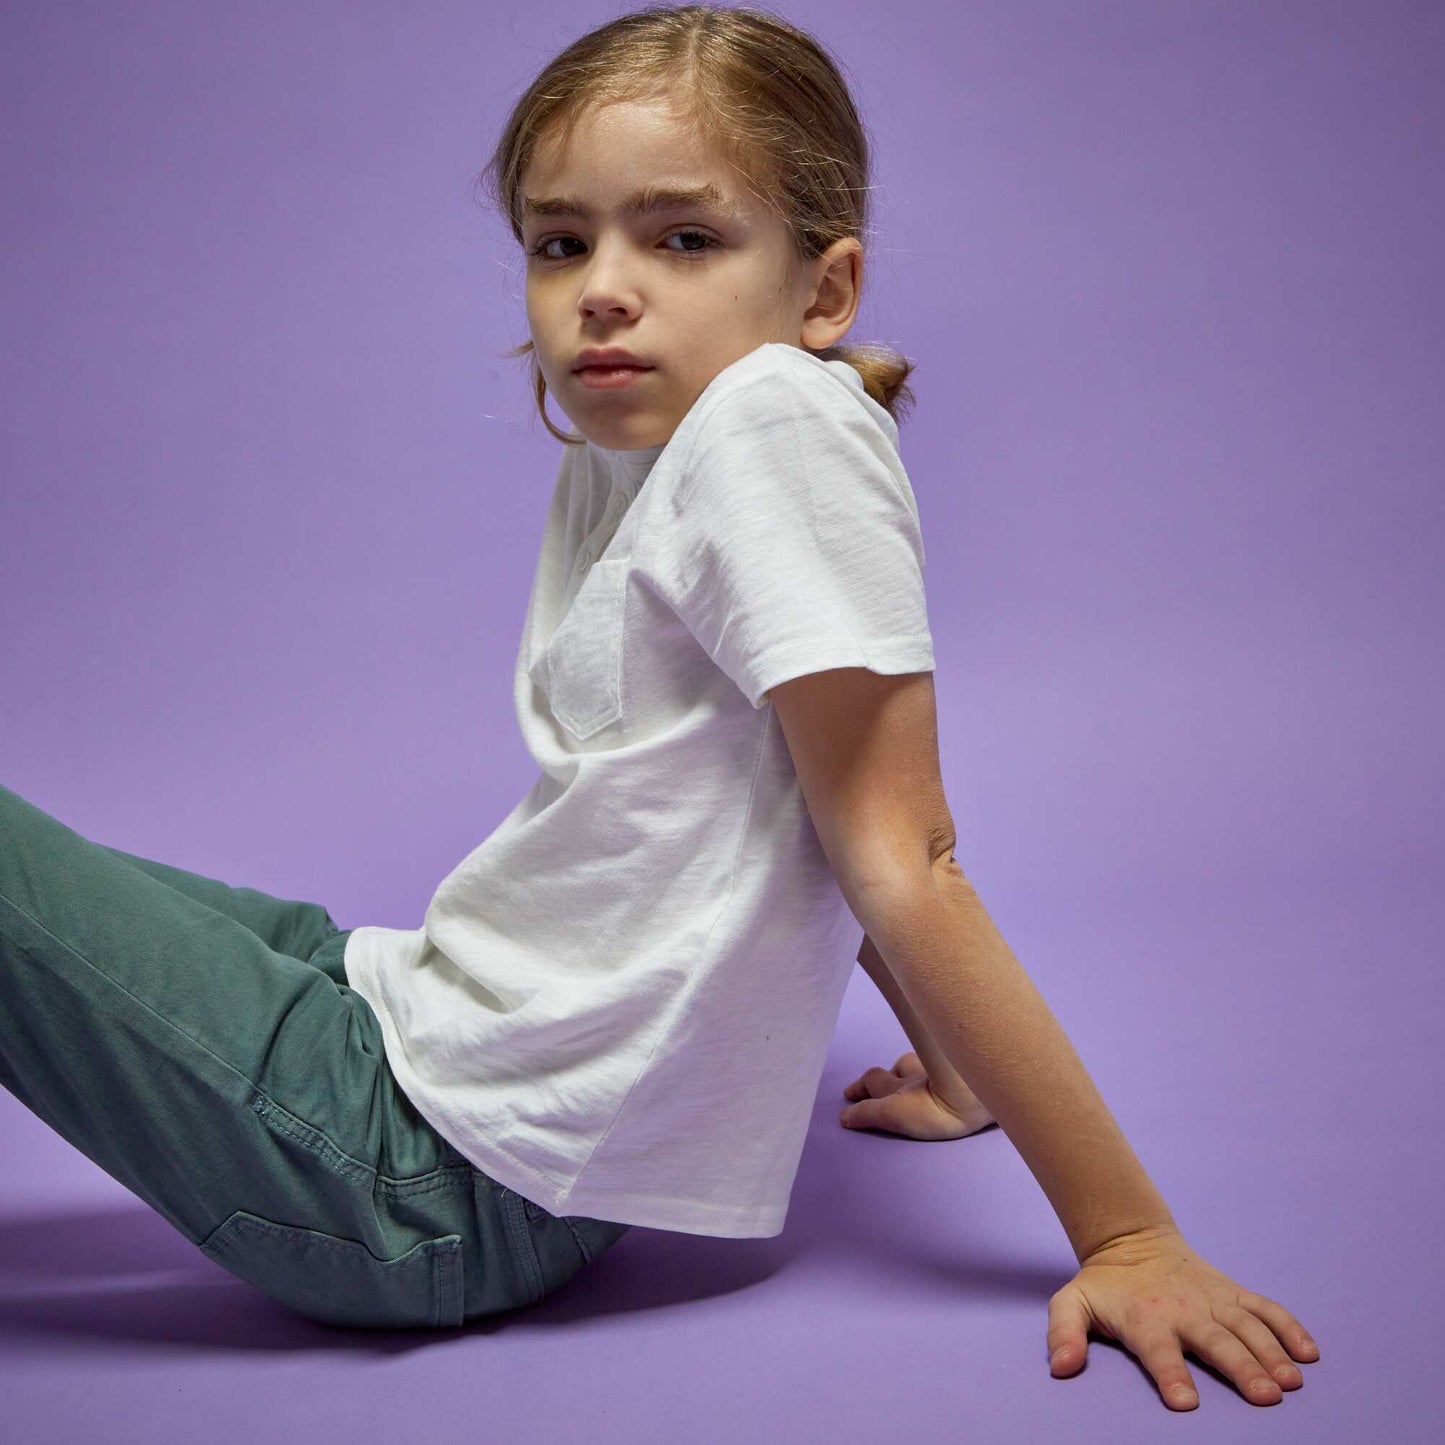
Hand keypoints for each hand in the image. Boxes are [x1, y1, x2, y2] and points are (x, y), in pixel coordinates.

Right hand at [840, 1051, 995, 1139]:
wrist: (978, 1095)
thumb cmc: (936, 1106)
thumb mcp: (894, 1114)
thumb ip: (867, 1114)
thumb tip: (844, 1116)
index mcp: (899, 1086)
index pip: (873, 1080)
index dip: (859, 1088)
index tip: (848, 1095)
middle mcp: (919, 1075)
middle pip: (898, 1068)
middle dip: (884, 1076)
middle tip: (877, 1083)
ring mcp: (945, 1074)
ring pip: (926, 1064)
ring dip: (913, 1070)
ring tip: (912, 1077)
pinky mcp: (967, 1076)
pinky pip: (952, 1068)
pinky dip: (945, 1071)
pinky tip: (952, 1077)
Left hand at [1046, 1225, 1320, 1409]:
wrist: (1132, 1240)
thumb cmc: (1104, 1286)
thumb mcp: (1071, 1303)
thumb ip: (1063, 1334)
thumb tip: (1060, 1367)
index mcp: (1145, 1317)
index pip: (1158, 1350)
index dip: (1170, 1374)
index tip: (1185, 1402)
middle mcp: (1184, 1309)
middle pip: (1215, 1341)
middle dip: (1241, 1367)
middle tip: (1265, 1396)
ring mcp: (1213, 1299)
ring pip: (1247, 1326)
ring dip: (1271, 1352)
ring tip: (1291, 1381)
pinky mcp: (1233, 1293)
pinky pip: (1266, 1307)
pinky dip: (1289, 1326)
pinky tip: (1309, 1352)